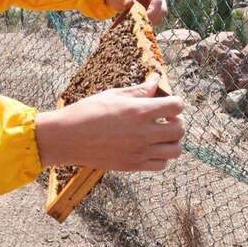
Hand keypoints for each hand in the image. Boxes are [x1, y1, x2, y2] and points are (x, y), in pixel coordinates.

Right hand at [34, 76, 184, 170]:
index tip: (166, 103)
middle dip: (176, 121)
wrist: (67, 138)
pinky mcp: (132, 165)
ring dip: (172, 140)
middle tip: (165, 118)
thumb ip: (138, 91)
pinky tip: (150, 147)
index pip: (176, 106)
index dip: (175, 102)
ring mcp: (139, 151)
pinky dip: (161, 156)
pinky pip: (161, 165)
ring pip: (175, 151)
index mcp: (138, 111)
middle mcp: (143, 133)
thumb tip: (156, 81)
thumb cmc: (87, 111)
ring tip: (160, 134)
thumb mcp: (113, 95)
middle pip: (180, 129)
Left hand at [103, 0, 167, 24]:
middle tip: (140, 24)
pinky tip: (138, 24)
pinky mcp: (154, 9)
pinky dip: (148, 23)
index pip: (157, 0)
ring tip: (137, 23)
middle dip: (153, 18)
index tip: (144, 19)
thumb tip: (128, 2)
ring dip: (151, 22)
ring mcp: (157, 1)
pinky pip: (156, 19)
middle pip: (162, 10)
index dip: (153, 11)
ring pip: (160, 16)